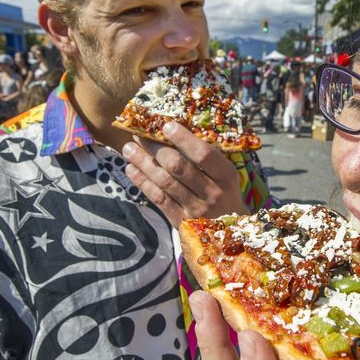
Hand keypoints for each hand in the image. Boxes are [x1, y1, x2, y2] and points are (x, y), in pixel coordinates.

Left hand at [122, 122, 247, 224]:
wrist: (231, 233)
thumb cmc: (226, 195)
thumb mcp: (225, 176)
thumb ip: (207, 158)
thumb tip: (175, 131)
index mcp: (226, 176)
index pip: (204, 155)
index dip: (184, 139)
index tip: (166, 125)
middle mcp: (212, 193)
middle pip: (178, 167)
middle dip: (155, 148)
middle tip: (138, 135)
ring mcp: (196, 210)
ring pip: (164, 182)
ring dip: (143, 163)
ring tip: (129, 149)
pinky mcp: (182, 222)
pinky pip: (159, 200)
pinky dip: (143, 183)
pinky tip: (132, 170)